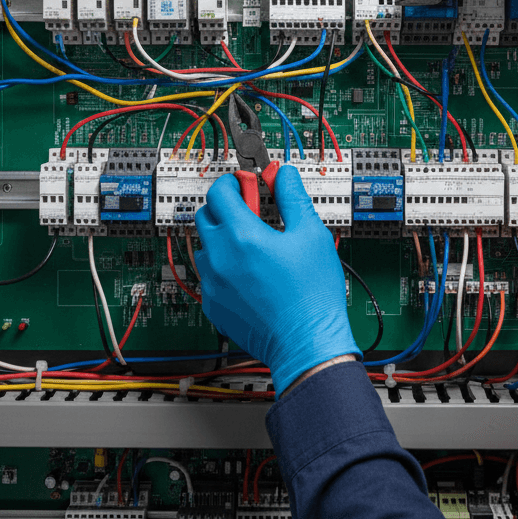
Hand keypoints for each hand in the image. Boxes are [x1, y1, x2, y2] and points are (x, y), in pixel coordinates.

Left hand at [195, 166, 359, 395]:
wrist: (307, 343)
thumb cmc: (312, 295)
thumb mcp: (311, 234)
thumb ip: (293, 197)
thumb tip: (283, 175)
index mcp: (242, 236)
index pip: (220, 192)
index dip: (233, 182)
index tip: (245, 183)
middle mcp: (220, 259)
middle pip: (205, 215)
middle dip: (225, 207)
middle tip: (250, 212)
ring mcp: (214, 285)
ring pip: (205, 248)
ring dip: (222, 239)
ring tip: (252, 247)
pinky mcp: (214, 306)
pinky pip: (209, 277)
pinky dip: (223, 269)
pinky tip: (249, 274)